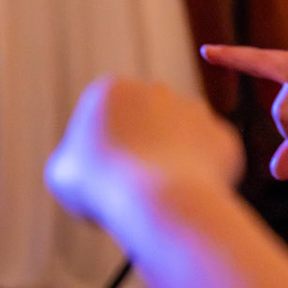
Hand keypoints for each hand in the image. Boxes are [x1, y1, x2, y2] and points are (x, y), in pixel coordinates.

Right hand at [46, 77, 243, 225]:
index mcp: (112, 89)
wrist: (160, 198)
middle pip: (144, 124)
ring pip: (178, 140)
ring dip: (171, 162)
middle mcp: (158, 91)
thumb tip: (90, 159)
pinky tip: (184, 193)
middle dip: (140, 148)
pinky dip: (197, 178)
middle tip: (131, 186)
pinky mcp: (223, 135)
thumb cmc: (101, 185)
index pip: (105, 118)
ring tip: (158, 193)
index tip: (98, 174)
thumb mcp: (63, 173)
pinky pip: (207, 160)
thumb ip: (76, 157)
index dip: (100, 149)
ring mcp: (195, 111)